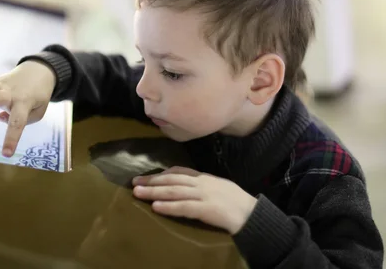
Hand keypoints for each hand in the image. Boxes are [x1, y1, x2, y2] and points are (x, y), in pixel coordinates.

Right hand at [0, 60, 56, 156]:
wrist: (39, 72)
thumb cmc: (38, 96)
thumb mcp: (39, 110)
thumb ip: (25, 119)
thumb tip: (0, 118)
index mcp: (24, 103)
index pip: (18, 122)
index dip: (12, 138)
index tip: (6, 154)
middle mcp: (11, 93)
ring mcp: (1, 86)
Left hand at [132, 166, 256, 234]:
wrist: (252, 213)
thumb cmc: (236, 202)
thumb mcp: (219, 187)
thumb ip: (203, 185)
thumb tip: (187, 186)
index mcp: (205, 178)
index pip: (180, 171)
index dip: (162, 174)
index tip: (148, 177)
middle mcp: (202, 183)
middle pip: (172, 179)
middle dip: (152, 181)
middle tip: (134, 183)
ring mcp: (203, 195)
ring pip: (174, 191)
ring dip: (154, 192)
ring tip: (138, 193)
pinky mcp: (206, 209)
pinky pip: (183, 207)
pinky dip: (168, 206)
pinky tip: (156, 206)